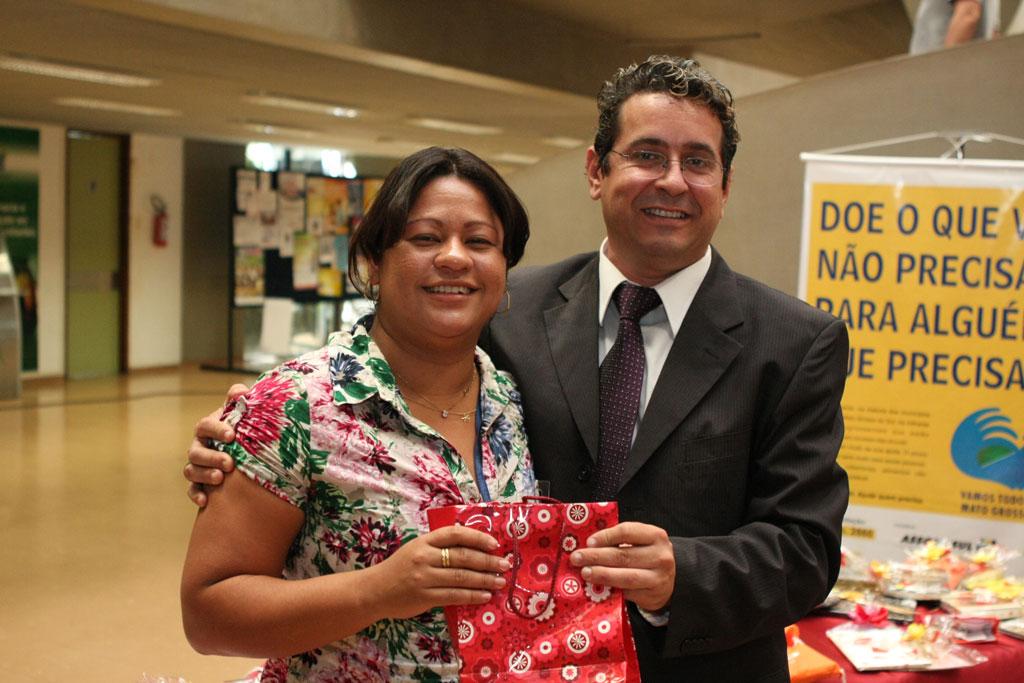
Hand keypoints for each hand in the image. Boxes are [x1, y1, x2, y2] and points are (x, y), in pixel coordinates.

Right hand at [184, 383, 248, 506]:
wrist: (243, 450)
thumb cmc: (242, 429)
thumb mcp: (241, 413)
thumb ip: (239, 399)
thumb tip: (242, 392)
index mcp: (207, 428)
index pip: (205, 426)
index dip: (217, 430)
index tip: (232, 435)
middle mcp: (199, 446)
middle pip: (196, 452)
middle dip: (212, 457)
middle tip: (229, 463)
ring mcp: (197, 465)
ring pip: (191, 470)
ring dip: (204, 475)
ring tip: (220, 478)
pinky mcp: (199, 483)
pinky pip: (192, 489)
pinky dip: (196, 495)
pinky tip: (205, 501)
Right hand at [367, 525, 510, 619]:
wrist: (375, 590)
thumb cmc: (399, 568)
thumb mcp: (415, 549)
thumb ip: (438, 547)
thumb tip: (473, 548)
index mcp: (424, 541)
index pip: (454, 534)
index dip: (477, 537)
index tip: (494, 544)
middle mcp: (425, 557)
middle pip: (462, 556)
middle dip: (487, 561)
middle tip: (505, 564)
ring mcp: (424, 577)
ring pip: (461, 577)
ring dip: (484, 579)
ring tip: (500, 581)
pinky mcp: (425, 597)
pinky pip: (454, 595)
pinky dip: (472, 595)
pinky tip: (485, 595)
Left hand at [569, 522, 675, 611]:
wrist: (669, 580)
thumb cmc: (647, 555)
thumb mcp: (641, 542)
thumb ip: (620, 540)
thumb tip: (589, 544)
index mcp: (656, 535)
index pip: (627, 532)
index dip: (606, 536)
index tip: (589, 542)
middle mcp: (660, 556)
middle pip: (623, 555)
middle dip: (596, 556)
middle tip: (577, 558)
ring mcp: (658, 577)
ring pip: (625, 576)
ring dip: (602, 574)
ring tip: (585, 572)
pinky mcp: (652, 595)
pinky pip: (628, 592)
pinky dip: (611, 588)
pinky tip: (598, 586)